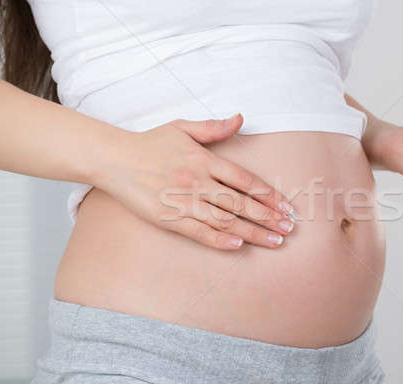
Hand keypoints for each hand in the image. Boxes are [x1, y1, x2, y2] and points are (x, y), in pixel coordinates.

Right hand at [96, 114, 295, 249]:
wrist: (114, 159)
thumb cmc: (151, 143)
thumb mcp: (183, 127)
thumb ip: (214, 127)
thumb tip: (240, 118)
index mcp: (205, 159)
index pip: (246, 180)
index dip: (269, 195)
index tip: (287, 207)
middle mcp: (198, 181)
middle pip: (241, 203)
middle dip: (268, 217)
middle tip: (289, 229)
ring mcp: (183, 201)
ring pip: (225, 220)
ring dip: (253, 232)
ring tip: (275, 241)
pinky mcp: (168, 218)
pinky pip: (198, 232)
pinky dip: (220, 240)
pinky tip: (239, 245)